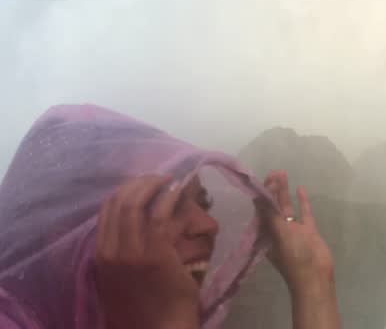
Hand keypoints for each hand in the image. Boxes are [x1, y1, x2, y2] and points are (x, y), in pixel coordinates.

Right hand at [95, 175, 199, 328]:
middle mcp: (112, 250)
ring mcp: (133, 251)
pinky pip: (161, 215)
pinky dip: (171, 197)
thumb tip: (133, 224)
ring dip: (157, 185)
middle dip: (142, 182)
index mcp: (101, 255)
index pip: (106, 208)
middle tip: (160, 177)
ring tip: (172, 179)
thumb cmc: (144, 305)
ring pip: (138, 203)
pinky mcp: (157, 253)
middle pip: (121, 200)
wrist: (158, 328)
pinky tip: (180, 191)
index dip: (126, 189)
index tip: (143, 183)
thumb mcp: (118, 278)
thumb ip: (119, 252)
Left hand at [254, 171, 334, 294]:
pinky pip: (303, 213)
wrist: (315, 276)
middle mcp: (277, 229)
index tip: (263, 177)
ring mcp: (293, 230)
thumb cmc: (294, 257)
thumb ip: (271, 214)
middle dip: (272, 188)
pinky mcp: (308, 231)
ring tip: (284, 173)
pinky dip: (302, 201)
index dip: (261, 193)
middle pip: (272, 205)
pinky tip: (300, 188)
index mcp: (266, 232)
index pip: (260, 208)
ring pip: (287, 207)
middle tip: (275, 171)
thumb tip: (261, 194)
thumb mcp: (279, 235)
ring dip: (284, 191)